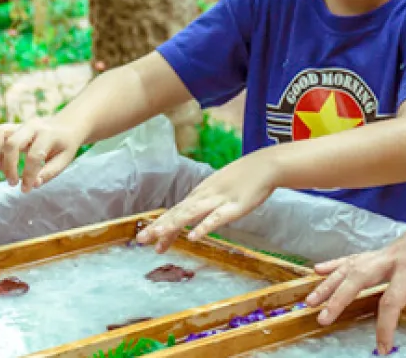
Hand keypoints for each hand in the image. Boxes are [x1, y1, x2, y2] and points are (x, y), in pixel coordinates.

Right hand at [0, 119, 87, 191]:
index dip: (28, 176)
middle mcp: (32, 126)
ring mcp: (19, 124)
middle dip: (8, 166)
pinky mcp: (10, 127)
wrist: (65, 125)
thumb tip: (33, 184)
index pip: (34, 156)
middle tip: (12, 182)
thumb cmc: (64, 145)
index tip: (26, 189)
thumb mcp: (65, 159)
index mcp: (48, 135)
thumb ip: (49, 172)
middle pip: (11, 143)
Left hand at [135, 157, 275, 250]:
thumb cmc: (244, 177)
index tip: (148, 239)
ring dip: (173, 226)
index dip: (162, 226)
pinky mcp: (233, 207)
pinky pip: (216, 219)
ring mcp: (218, 200)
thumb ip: (207, 202)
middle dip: (159, 227)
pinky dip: (204, 227)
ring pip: (191, 215)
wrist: (266, 165)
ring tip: (157, 237)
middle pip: (178, 213)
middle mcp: (204, 196)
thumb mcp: (220, 188)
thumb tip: (195, 215)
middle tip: (140, 240)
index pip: (176, 211)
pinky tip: (193, 237)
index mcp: (200, 194)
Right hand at [306, 212, 405, 355]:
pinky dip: (335, 264)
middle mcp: (393, 256)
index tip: (383, 346)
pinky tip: (317, 271)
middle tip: (324, 318)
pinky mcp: (383, 250)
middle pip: (359, 277)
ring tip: (310, 301)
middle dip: (339, 298)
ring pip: (351, 267)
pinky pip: (354, 257)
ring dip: (330, 283)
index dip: (386, 325)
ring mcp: (385, 252)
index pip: (392, 299)